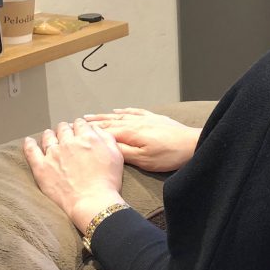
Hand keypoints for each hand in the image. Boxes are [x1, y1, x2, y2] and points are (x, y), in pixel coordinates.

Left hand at [24, 119, 124, 232]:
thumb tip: (96, 129)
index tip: (80, 129)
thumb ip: (106, 138)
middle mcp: (69, 142)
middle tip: (66, 134)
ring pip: (48, 136)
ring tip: (50, 135)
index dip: (80, 126)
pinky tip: (29, 141)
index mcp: (88, 137)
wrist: (93, 201)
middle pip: (64, 128)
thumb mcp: (116, 155)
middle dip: (65, 129)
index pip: (80, 124)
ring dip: (50, 134)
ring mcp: (53, 154)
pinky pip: (31, 151)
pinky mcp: (41, 167)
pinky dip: (29, 144)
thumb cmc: (108, 180)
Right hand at [83, 108, 200, 172]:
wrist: (193, 144)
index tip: (76, 131)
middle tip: (79, 121)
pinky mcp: (155, 118)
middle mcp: (136, 122)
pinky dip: (125, 110)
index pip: (105, 132)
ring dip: (105, 115)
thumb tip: (104, 146)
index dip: (90, 132)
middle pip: (110, 121)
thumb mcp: (143, 159)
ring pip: (120, 115)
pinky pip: (135, 111)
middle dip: (94, 122)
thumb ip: (123, 152)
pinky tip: (119, 110)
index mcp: (131, 132)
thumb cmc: (169, 155)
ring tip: (92, 115)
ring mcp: (146, 118)